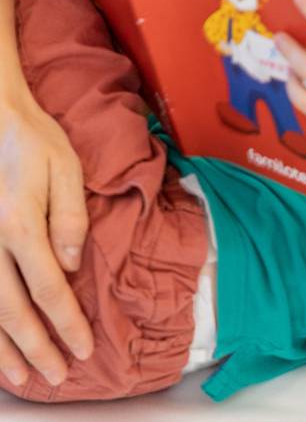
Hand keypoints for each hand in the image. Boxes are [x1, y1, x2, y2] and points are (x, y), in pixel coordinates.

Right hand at [0, 89, 92, 386]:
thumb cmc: (33, 141)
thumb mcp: (64, 169)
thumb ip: (69, 219)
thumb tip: (71, 266)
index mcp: (19, 224)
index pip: (48, 288)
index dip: (66, 323)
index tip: (84, 349)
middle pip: (13, 310)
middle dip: (37, 347)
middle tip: (59, 376)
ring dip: (2, 347)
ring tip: (21, 377)